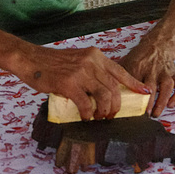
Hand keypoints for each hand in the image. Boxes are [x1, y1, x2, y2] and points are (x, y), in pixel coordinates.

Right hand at [16, 44, 149, 120]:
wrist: (30, 59)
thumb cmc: (51, 63)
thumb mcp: (77, 60)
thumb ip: (91, 71)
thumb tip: (103, 91)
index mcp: (95, 56)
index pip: (120, 71)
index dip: (134, 83)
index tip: (144, 93)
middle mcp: (91, 62)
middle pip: (114, 87)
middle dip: (116, 105)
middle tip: (110, 115)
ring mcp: (80, 72)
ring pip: (104, 96)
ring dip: (104, 111)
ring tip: (99, 117)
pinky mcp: (68, 84)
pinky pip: (86, 103)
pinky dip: (87, 113)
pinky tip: (85, 117)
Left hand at [119, 40, 174, 116]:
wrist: (158, 43)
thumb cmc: (141, 55)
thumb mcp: (127, 61)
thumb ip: (117, 74)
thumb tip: (105, 89)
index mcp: (138, 67)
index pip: (133, 82)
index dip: (131, 96)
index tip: (128, 108)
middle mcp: (152, 69)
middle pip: (151, 86)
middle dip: (149, 102)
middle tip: (145, 115)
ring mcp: (164, 71)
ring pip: (167, 86)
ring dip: (163, 101)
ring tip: (156, 113)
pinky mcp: (174, 73)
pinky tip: (171, 104)